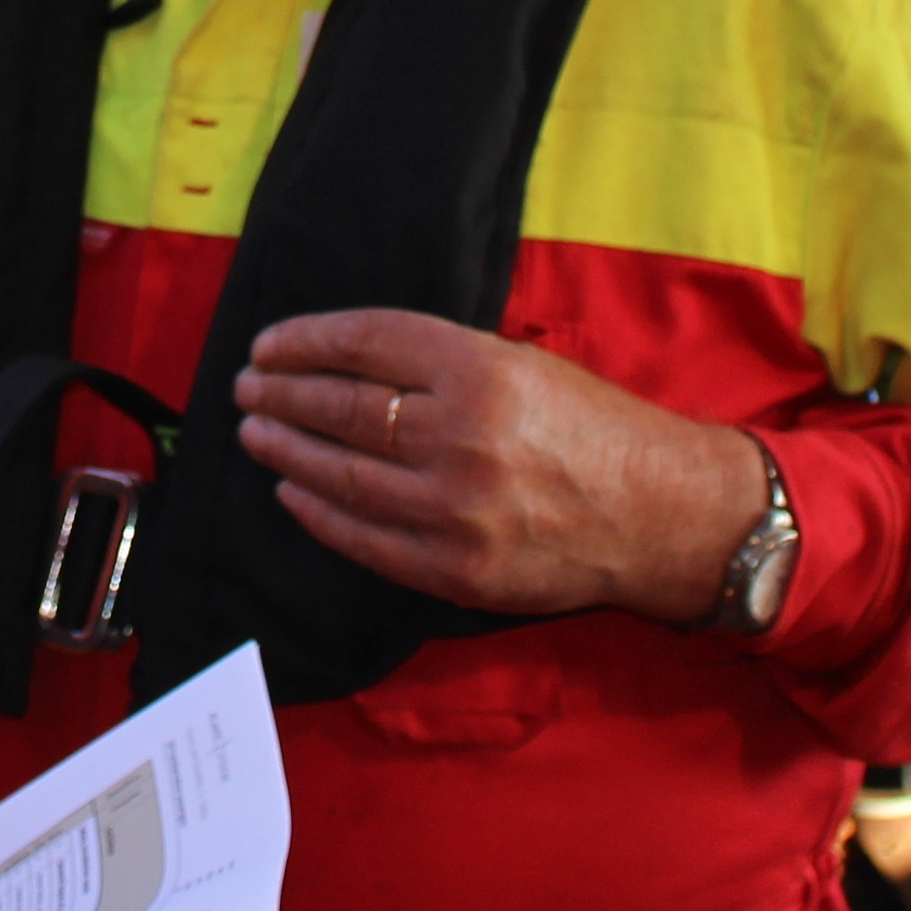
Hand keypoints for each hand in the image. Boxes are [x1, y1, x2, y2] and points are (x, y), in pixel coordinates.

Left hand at [231, 311, 771, 622]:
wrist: (661, 515)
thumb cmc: (595, 428)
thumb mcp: (524, 364)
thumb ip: (442, 362)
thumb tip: (347, 361)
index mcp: (479, 370)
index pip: (364, 343)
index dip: (305, 341)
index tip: (268, 344)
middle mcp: (460, 435)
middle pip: (342, 408)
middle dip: (283, 395)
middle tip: (249, 388)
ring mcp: (453, 509)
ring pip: (342, 474)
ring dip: (288, 451)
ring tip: (257, 434)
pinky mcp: (454, 568)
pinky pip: (365, 538)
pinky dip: (321, 513)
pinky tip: (295, 492)